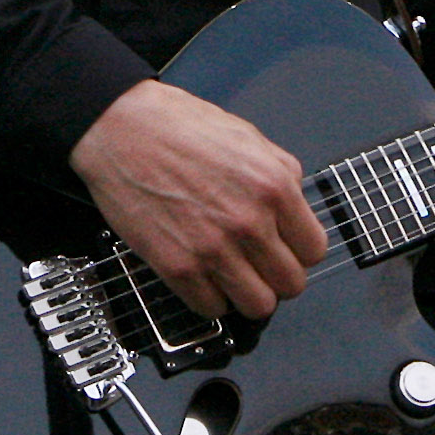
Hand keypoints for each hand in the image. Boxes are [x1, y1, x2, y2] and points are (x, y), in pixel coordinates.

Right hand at [68, 79, 329, 321]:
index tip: (282, 246)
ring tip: (230, 272)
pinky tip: (200, 272)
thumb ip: (280, 175)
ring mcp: (214, 249)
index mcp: (274, 187)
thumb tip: (294, 209)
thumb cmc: (178, 126)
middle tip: (256, 261)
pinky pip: (211, 308)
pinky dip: (208, 297)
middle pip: (291, 285)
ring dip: (246, 292)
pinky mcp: (177, 267)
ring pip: (258, 306)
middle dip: (275, 274)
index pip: (314, 250)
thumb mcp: (247, 137)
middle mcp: (250, 222)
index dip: (298, 249)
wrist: (120, 128)